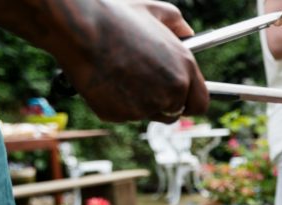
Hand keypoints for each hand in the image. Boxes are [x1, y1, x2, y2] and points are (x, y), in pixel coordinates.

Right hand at [58, 0, 208, 122]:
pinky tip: (106, 81)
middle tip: (143, 85)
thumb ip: (179, 26)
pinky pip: (123, 115)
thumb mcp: (157, 11)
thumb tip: (188, 33)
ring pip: (147, 114)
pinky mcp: (121, 114)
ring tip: (121, 75)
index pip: (200, 103)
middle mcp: (171, 91)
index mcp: (185, 68)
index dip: (189, 102)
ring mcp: (147, 106)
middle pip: (174, 112)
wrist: (80, 28)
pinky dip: (115, 103)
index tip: (180, 100)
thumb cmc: (117, 17)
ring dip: (139, 103)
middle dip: (162, 103)